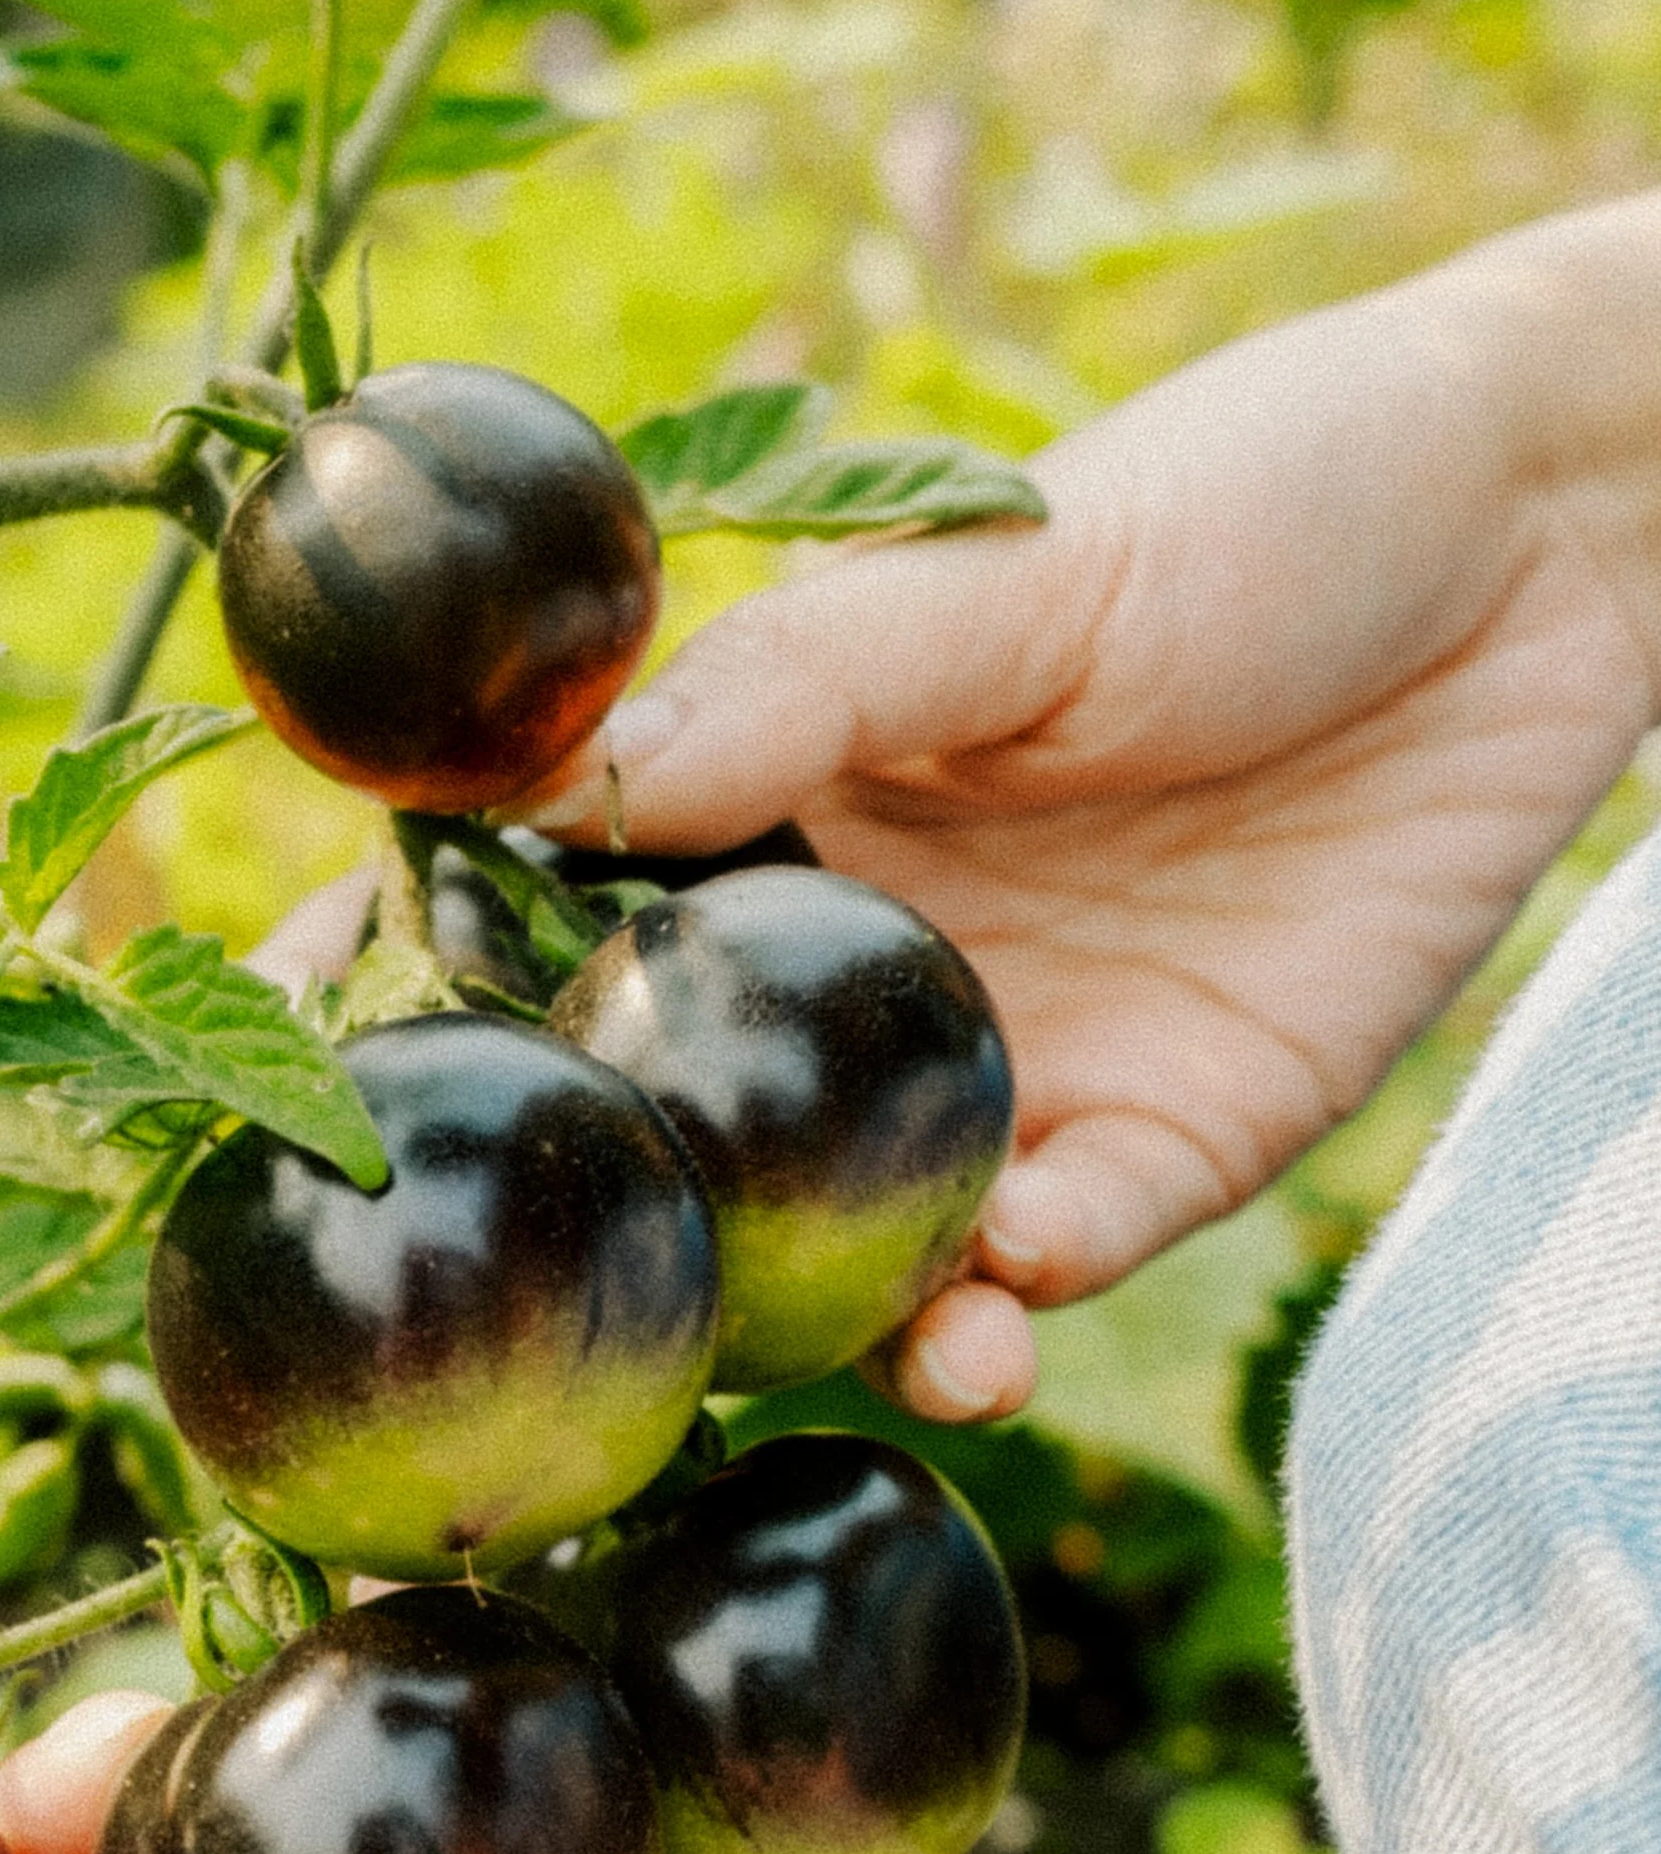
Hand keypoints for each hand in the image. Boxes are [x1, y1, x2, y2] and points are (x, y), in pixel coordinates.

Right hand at [534, 196, 1660, 1420]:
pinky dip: (1004, 1310)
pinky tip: (987, 1319)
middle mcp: (861, 965)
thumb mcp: (1004, 573)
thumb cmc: (1250, 500)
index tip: (316, 1103)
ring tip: (793, 1353)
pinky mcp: (1162, 1141)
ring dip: (808, 1323)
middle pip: (684, 1134)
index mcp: (772, 807)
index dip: (428, 1016)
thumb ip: (794, 688)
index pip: (554, 926)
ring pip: (851, 1245)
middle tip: (497, 1324)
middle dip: (593, 1235)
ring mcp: (1006, 1067)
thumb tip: (560, 783)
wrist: (1544, 543)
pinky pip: (1050, 1262)